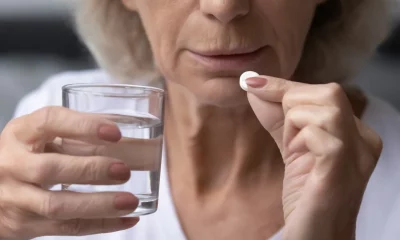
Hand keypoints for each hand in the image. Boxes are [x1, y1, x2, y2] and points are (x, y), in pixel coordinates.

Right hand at [0, 107, 138, 238]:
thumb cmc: (26, 155)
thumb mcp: (40, 137)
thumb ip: (75, 135)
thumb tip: (126, 138)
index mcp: (20, 133)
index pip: (49, 122)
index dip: (83, 126)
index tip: (115, 133)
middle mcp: (12, 164)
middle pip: (51, 170)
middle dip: (91, 170)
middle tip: (124, 171)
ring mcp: (14, 198)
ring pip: (57, 206)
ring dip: (99, 205)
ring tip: (130, 201)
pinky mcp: (23, 225)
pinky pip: (65, 228)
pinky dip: (100, 225)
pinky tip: (127, 219)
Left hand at [245, 76, 381, 239]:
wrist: (315, 237)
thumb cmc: (306, 196)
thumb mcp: (292, 147)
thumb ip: (277, 117)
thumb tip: (254, 84)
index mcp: (355, 132)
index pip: (322, 92)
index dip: (284, 87)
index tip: (251, 83)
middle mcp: (364, 139)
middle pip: (328, 91)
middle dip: (291, 104)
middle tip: (288, 138)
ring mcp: (357, 154)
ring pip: (325, 106)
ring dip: (295, 122)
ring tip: (294, 149)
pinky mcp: (342, 169)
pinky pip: (320, 133)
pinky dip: (300, 138)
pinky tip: (298, 157)